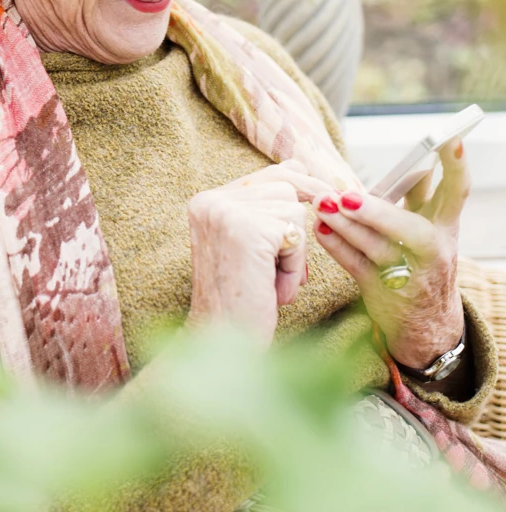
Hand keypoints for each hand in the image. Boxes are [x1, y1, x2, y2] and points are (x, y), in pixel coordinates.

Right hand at [187, 160, 331, 347]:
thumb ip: (267, 205)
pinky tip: (271, 288)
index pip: (271, 173)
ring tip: (267, 280)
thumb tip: (301, 165)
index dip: (299, 193)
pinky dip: (293, 267)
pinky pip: (296, 235)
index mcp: (206, 200)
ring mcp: (225, 212)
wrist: (222, 349)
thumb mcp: (250, 245)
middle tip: (272, 268)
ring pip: (294, 210)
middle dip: (292, 231)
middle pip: (287, 188)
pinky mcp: (246, 230)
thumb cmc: (241, 302)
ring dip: (293, 252)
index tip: (307, 218)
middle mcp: (210, 200)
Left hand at [312, 140, 467, 368]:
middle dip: (377, 213)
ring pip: (376, 248)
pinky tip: (321, 228)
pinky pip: (355, 265)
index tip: (450, 140)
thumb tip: (419, 163)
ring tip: (323, 204)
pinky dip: (336, 246)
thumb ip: (421, 197)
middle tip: (346, 196)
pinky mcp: (382, 291)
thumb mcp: (431, 228)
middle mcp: (432, 251)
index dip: (457, 166)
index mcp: (446, 226)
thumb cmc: (423, 262)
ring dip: (346, 225)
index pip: (458, 192)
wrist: (427, 324)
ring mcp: (407, 274)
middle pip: (410, 230)